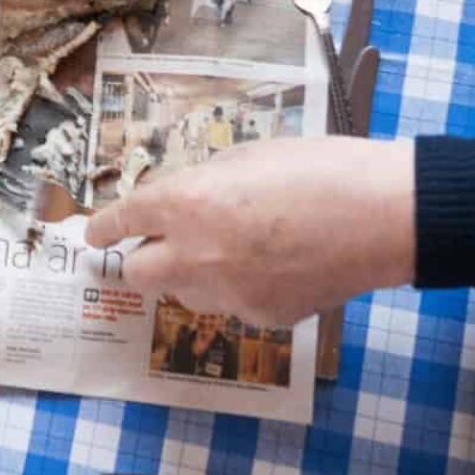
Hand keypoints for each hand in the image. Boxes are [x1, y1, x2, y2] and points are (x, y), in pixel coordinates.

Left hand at [84, 138, 416, 323]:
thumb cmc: (318, 170)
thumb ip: (202, 183)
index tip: (95, 235)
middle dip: (139, 261)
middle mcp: (194, 253)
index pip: (122, 219)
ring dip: (194, 274)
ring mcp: (227, 292)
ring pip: (185, 293)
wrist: (379, 216)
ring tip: (237, 249)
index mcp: (185, 202)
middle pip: (137, 274)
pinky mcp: (260, 316)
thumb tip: (179, 202)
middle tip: (155, 248)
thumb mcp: (246, 158)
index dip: (103, 228)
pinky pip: (233, 305)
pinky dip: (242, 288)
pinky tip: (277, 265)